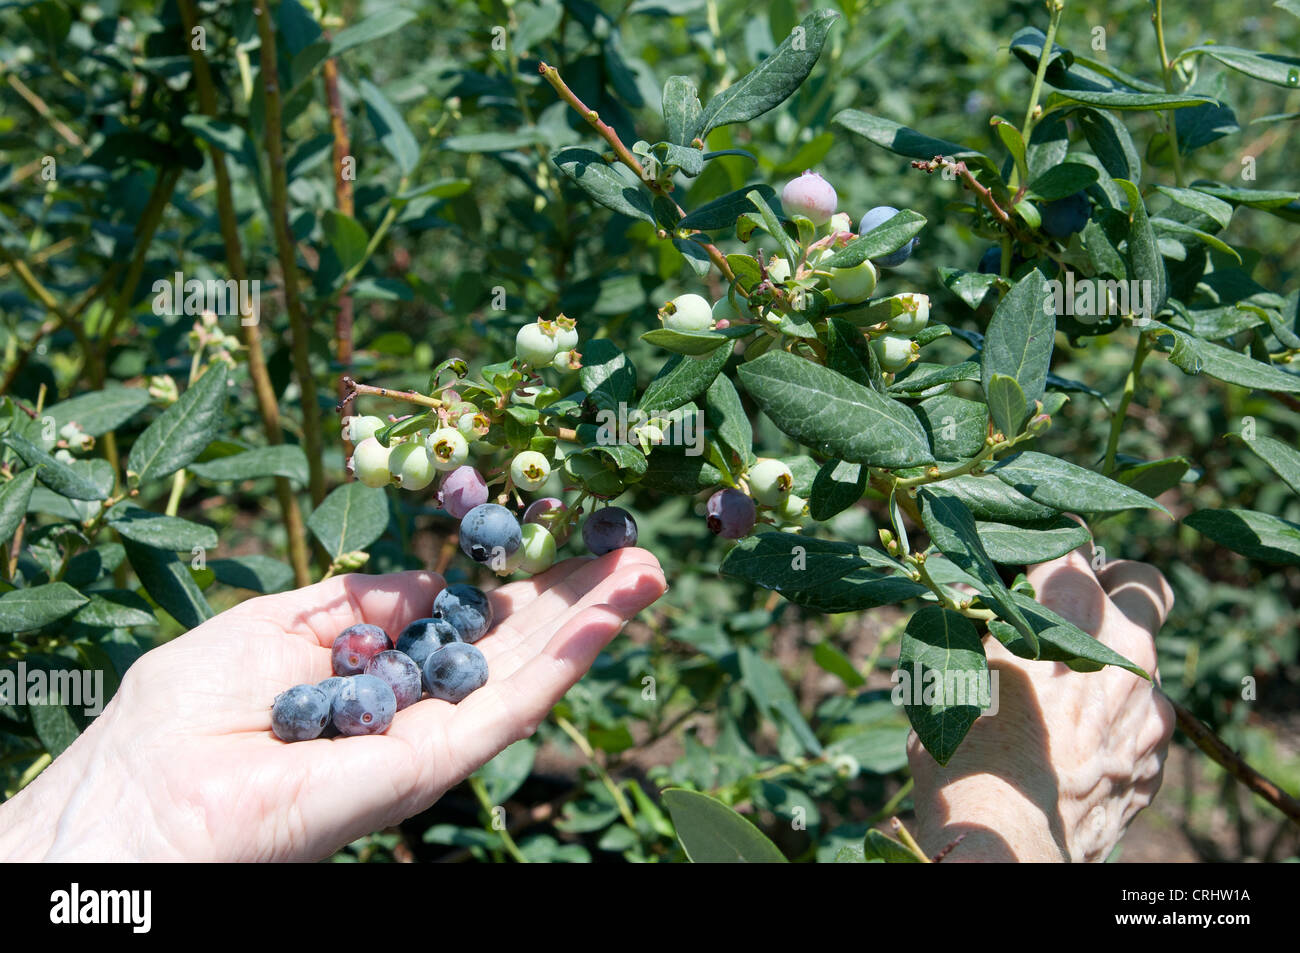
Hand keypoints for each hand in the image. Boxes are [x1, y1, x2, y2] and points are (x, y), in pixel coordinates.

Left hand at [0, 548, 665, 861]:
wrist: (139, 803)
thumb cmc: (181, 716)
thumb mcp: (272, 625)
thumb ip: (355, 602)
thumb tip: (427, 580)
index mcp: (380, 681)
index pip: (470, 629)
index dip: (520, 584)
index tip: (564, 539)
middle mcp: (417, 714)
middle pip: (515, 650)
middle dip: (576, 598)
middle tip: (636, 551)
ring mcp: (429, 743)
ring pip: (530, 677)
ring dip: (591, 623)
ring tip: (646, 572)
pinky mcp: (430, 769)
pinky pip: (509, 710)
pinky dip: (565, 663)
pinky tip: (605, 618)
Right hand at [907, 545, 1175, 861]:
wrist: (1005, 850)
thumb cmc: (961, 757)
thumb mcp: (945, 676)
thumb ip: (971, 626)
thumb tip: (971, 596)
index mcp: (1066, 616)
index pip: (1071, 547)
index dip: (1046, 553)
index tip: (1028, 563)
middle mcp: (1123, 651)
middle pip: (1145, 582)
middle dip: (1114, 583)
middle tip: (1075, 605)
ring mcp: (1149, 708)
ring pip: (1146, 657)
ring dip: (1113, 659)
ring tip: (1067, 690)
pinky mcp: (1156, 757)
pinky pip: (1146, 718)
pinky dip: (1118, 718)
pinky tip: (1078, 742)